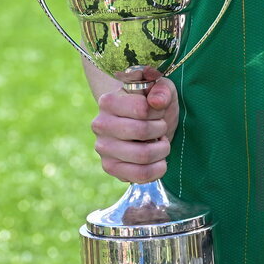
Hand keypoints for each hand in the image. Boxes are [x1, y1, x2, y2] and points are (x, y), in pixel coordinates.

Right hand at [91, 67, 179, 183]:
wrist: (141, 121)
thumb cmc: (150, 103)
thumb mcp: (160, 89)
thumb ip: (162, 91)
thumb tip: (156, 102)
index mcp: (108, 101)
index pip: (141, 109)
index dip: (158, 111)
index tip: (158, 110)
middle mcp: (100, 125)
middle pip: (142, 132)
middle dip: (161, 130)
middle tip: (161, 127)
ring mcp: (103, 148)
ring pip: (143, 155)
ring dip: (162, 149)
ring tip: (161, 143)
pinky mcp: (110, 168)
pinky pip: (140, 175)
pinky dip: (158, 169)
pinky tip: (159, 160)